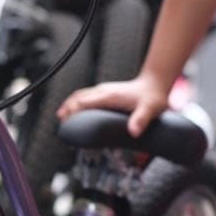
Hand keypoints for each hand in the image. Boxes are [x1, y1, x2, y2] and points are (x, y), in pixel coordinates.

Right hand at [56, 71, 170, 136]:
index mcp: (108, 96)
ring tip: (61, 118)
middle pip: (77, 98)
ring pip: (79, 95)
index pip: (83, 102)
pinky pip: (85, 96)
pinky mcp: (105, 92)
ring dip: (68, 105)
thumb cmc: (153, 97)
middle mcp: (103, 91)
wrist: (155, 84)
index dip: (72, 112)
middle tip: (60, 124)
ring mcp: (103, 90)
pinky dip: (76, 103)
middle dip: (66, 109)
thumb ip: (141, 120)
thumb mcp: (150, 110)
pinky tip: (75, 111)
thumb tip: (133, 132)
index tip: (65, 124)